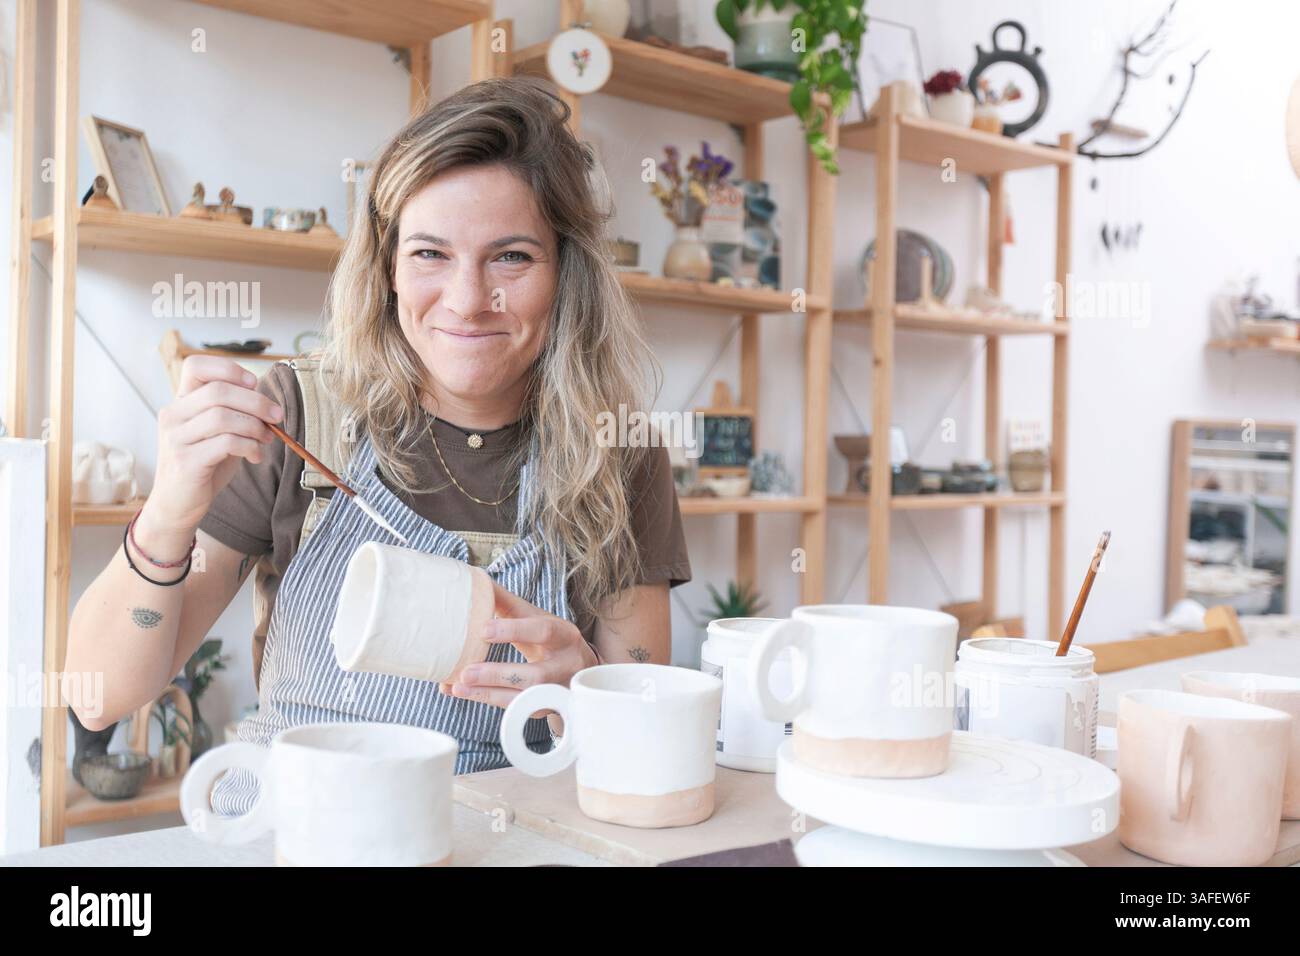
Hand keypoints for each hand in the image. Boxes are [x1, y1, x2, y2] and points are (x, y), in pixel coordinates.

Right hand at [144, 356, 282, 537]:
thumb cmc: (203, 465)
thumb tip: (268, 403)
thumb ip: (234, 413)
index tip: (254, 384)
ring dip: (255, 426)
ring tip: (266, 440)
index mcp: (180, 402)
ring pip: (222, 416)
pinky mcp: (185, 461)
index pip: (196, 365)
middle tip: (276, 417)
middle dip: (256, 402)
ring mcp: (175, 438)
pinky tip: (255, 456)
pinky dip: (249, 446)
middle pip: (218, 390)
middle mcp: (173, 415)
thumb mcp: (217, 433)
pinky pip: (226, 442)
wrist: (178, 505)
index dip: (229, 368)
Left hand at [444, 580, 598, 709]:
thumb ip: (507, 603)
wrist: (580, 668)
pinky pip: (516, 710)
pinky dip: (487, 701)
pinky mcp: (546, 708)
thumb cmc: (550, 638)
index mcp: (564, 634)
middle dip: (498, 674)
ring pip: (524, 698)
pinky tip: (464, 693)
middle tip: (465, 672)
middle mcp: (566, 665)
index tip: (482, 630)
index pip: (543, 631)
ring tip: (458, 687)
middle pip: (536, 675)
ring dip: (488, 694)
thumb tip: (475, 581)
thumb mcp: (535, 618)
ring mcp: (558, 691)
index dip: (514, 630)